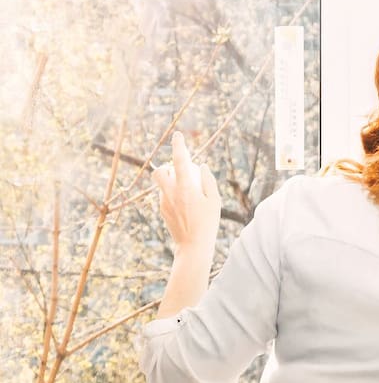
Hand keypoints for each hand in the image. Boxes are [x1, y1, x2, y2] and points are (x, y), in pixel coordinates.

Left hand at [152, 132, 220, 249]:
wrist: (193, 246)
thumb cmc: (208, 223)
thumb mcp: (214, 200)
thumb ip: (207, 180)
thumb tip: (200, 166)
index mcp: (185, 188)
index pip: (179, 161)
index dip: (178, 146)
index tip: (178, 135)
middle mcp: (171, 193)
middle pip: (160, 171)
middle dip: (167, 166)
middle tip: (180, 171)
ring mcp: (164, 202)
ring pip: (162, 184)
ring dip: (171, 181)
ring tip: (186, 191)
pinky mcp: (162, 210)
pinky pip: (165, 195)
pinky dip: (173, 194)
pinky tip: (186, 206)